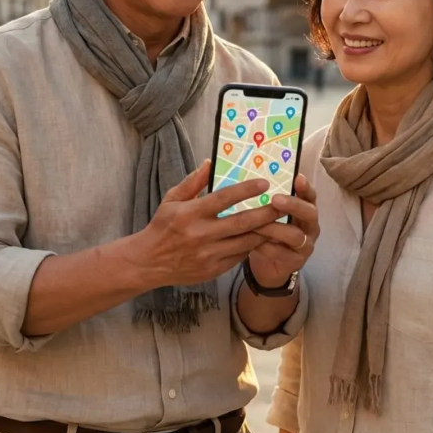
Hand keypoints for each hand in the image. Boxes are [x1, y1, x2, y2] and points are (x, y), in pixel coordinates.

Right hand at [139, 160, 279, 287]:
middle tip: (284, 203)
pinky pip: (239, 257)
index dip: (246, 190)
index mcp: (191, 214)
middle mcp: (202, 234)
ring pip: (245, 242)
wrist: (149, 262)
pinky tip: (263, 237)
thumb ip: (192, 182)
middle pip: (242, 222)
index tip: (264, 183)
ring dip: (265, 231)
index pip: (224, 199)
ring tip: (280, 221)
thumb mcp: (172, 200)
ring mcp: (209, 255)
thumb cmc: (162, 227)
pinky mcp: (213, 270)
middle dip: (266, 213)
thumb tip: (209, 162)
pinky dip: (252, 246)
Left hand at [247, 174, 319, 288]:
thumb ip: (272, 203)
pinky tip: (254, 243)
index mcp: (306, 212)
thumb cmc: (271, 234)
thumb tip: (255, 183)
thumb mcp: (272, 217)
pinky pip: (283, 253)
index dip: (306, 188)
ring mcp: (306, 246)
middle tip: (276, 200)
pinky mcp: (297, 262)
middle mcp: (311, 227)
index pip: (310, 197)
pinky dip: (267, 247)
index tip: (299, 178)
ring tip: (257, 225)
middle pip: (310, 214)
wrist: (270, 266)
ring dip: (275, 228)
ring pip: (296, 236)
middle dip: (294, 205)